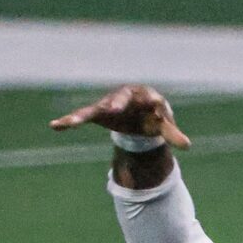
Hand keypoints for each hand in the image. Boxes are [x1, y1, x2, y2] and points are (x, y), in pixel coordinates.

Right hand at [50, 84, 190, 147]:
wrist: (137, 111)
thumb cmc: (152, 116)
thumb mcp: (162, 125)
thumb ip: (172, 134)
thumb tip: (187, 146)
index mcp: (144, 96)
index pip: (149, 98)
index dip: (151, 102)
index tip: (155, 105)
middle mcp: (124, 97)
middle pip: (120, 98)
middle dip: (116, 102)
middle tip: (113, 107)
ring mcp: (108, 104)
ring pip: (96, 108)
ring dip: (85, 115)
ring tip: (73, 121)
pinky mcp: (97, 113)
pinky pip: (82, 116)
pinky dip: (69, 121)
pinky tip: (55, 126)